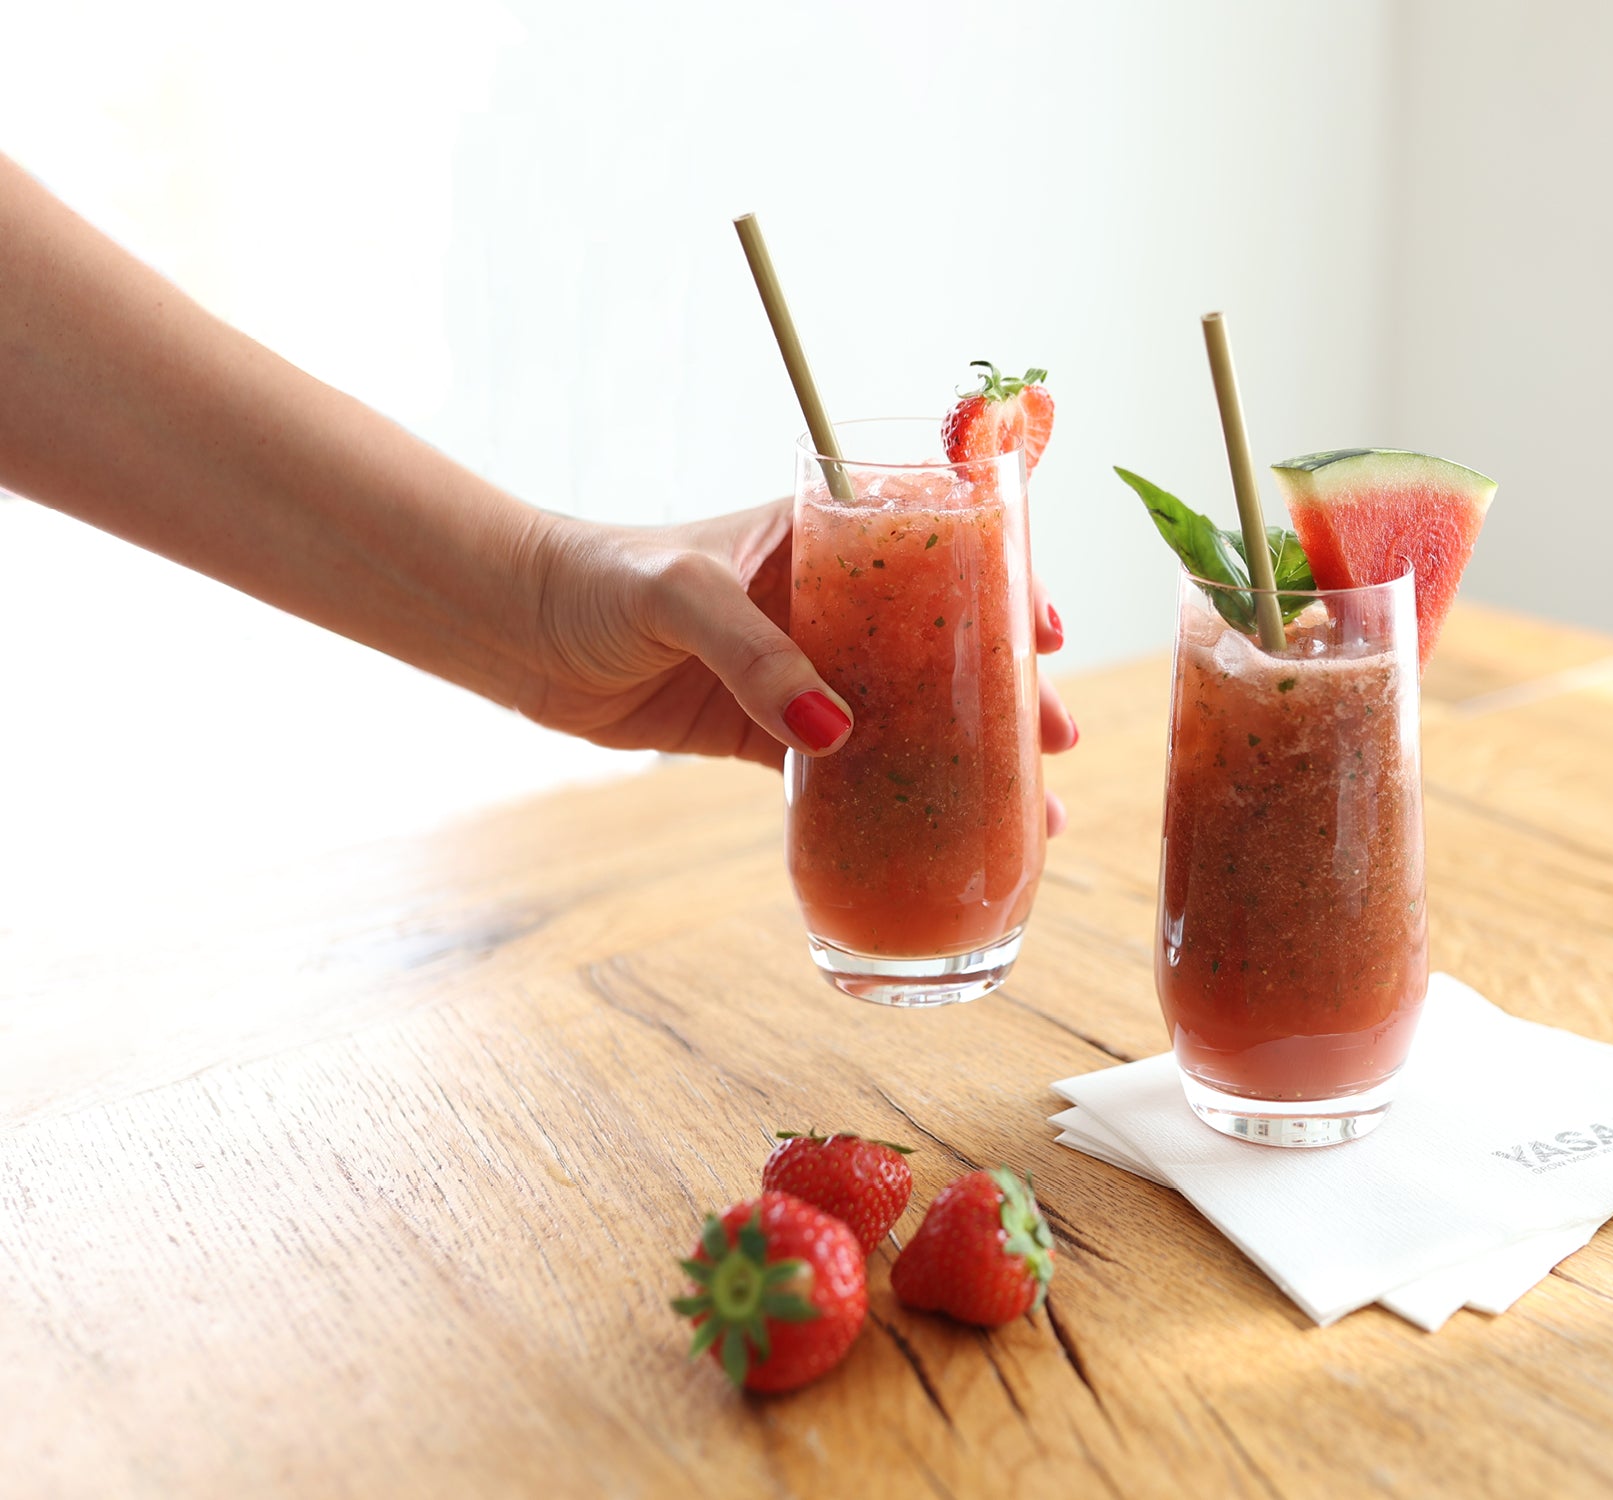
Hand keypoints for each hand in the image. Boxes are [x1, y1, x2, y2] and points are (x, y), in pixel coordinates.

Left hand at [522, 500, 1075, 833]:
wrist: (516, 630)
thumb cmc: (598, 578)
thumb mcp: (684, 595)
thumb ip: (758, 657)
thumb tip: (836, 735)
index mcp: (821, 540)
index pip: (936, 550)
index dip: (1003, 586)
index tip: (1047, 628)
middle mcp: (825, 605)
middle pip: (941, 644)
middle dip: (1007, 689)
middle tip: (1055, 733)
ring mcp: (799, 671)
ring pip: (905, 712)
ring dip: (965, 753)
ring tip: (1027, 801)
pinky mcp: (762, 732)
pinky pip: (842, 768)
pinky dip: (890, 797)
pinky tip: (934, 829)